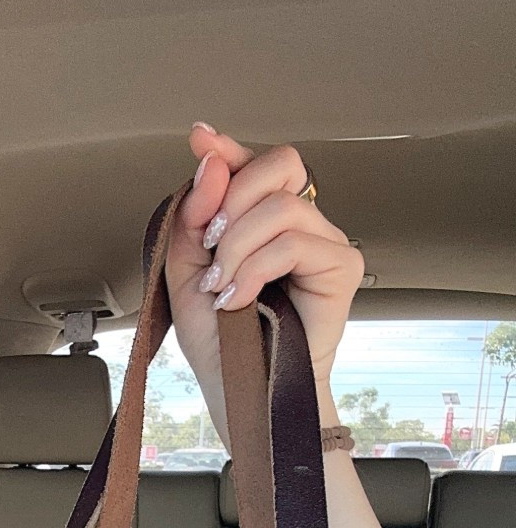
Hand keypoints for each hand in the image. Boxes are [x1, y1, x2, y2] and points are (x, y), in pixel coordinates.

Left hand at [164, 124, 363, 406]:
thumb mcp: (185, 268)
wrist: (239, 390)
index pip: (253, 164)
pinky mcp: (343, 268)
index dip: (229, 148)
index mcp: (261, 218)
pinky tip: (240, 299)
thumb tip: (212, 160)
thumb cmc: (218, 339)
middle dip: (231, 202)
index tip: (200, 138)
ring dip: (237, 248)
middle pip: (279, 165)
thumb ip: (193, 214)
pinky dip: (256, 269)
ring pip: (281, 208)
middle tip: (210, 250)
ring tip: (222, 288)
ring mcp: (325, 242)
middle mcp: (298, 223)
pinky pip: (295, 242)